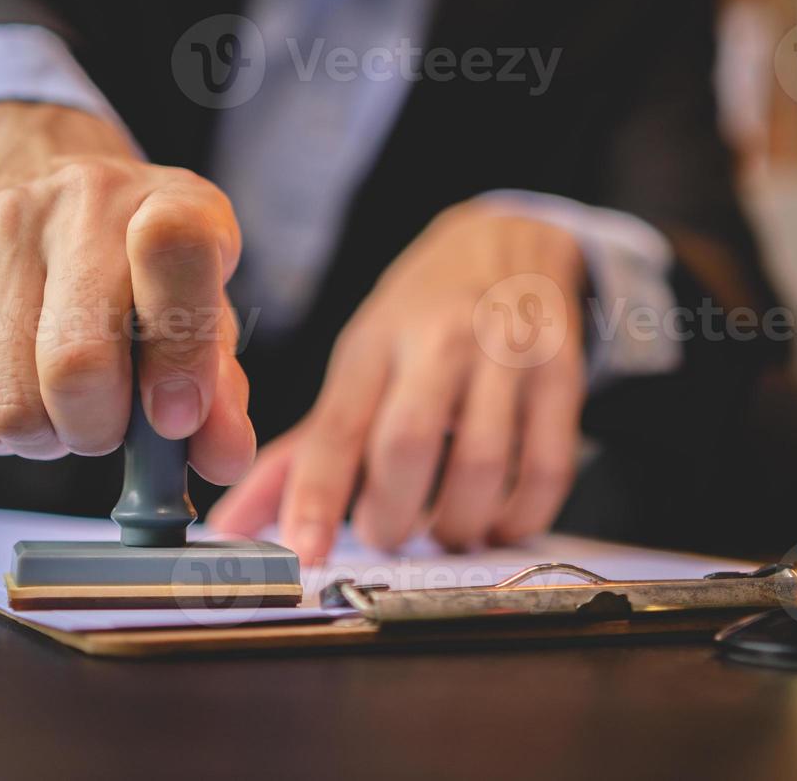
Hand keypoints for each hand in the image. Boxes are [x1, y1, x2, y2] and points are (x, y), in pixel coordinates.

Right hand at [0, 102, 253, 482]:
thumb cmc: (134, 257)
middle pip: (74, 365)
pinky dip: (1, 433)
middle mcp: (82, 205)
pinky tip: (22, 390)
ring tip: (64, 402)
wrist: (30, 161)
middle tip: (110, 420)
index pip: (176, 251)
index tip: (176, 416)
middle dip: (100, 429)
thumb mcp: (199, 299)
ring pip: (12, 407)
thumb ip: (220, 386)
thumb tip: (225, 460)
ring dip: (48, 436)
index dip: (180, 354)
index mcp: (171, 204)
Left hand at [210, 202, 587, 562]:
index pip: (337, 426)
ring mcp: (507, 354)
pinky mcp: (562, 374)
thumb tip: (234, 528)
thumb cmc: (420, 320)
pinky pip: (548, 468)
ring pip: (483, 464)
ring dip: (456, 523)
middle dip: (391, 515)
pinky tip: (499, 520)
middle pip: (408, 445)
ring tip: (442, 530)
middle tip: (385, 534)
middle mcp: (440, 341)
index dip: (316, 497)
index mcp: (375, 342)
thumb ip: (304, 452)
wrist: (508, 243)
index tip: (305, 553)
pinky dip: (521, 515)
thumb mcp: (359, 364)